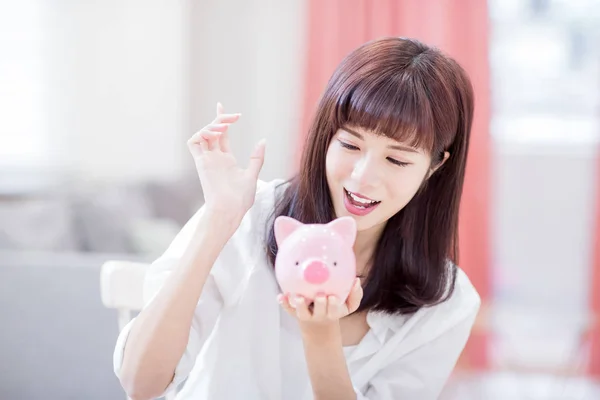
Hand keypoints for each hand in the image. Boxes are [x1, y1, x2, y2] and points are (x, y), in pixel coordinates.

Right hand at [188, 102, 265, 221]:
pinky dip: (201, 133)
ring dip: (212, 126)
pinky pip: (193, 143)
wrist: (230, 211)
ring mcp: (207, 160)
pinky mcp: (200, 163)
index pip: (221, 135)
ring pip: (202, 134)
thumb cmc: (240, 199)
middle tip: (233, 116)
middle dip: (220, 119)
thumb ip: (257, 158)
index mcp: (226, 160)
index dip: (221, 120)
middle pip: (212, 131)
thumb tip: (262, 140)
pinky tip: (214, 134)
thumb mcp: (252, 175)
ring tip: (225, 126)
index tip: (221, 106)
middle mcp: (214, 158)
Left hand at [278, 278, 362, 327]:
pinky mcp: (296, 313)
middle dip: (321, 304)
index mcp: (334, 312)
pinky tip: (281, 296)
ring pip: (302, 313)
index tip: (333, 297)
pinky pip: (289, 310)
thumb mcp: (348, 306)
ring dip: (300, 305)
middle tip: (320, 296)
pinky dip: (285, 303)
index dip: (334, 305)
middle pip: (320, 312)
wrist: (319, 327)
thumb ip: (355, 294)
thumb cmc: (334, 309)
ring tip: (298, 296)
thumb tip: (356, 280)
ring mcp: (307, 315)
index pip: (335, 310)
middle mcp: (320, 315)